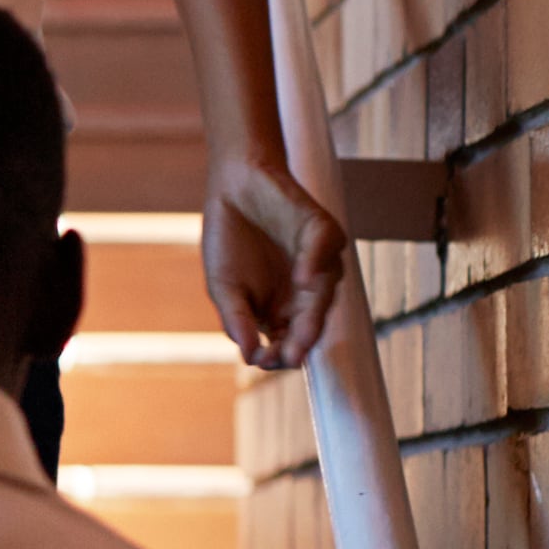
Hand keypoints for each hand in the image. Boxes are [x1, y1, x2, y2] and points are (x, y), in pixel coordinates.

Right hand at [203, 149, 347, 370]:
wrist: (231, 188)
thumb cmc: (229, 239)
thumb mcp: (223, 288)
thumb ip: (237, 319)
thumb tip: (248, 355)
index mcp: (281, 310)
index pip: (288, 342)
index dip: (279, 356)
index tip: (263, 360)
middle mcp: (305, 292)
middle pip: (311, 325)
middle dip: (300, 343)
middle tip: (290, 356)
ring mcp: (318, 263)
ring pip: (323, 293)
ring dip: (312, 315)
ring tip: (299, 334)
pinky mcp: (323, 232)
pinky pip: (325, 250)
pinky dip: (315, 265)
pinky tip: (301, 280)